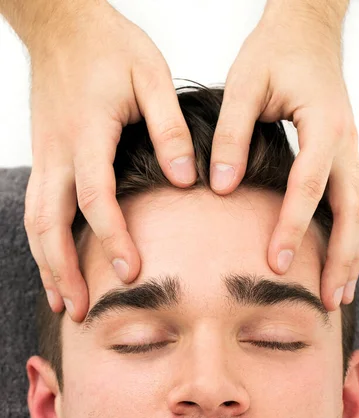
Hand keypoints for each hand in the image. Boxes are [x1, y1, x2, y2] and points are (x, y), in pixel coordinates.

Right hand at [24, 2, 196, 320]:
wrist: (63, 24)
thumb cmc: (110, 48)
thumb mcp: (152, 78)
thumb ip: (169, 130)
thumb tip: (185, 180)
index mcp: (88, 132)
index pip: (95, 196)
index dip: (112, 238)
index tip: (131, 273)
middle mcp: (58, 151)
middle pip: (49, 222)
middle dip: (63, 270)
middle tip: (79, 311)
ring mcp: (45, 156)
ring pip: (35, 221)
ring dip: (47, 265)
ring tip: (63, 303)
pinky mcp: (44, 157)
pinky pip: (35, 209)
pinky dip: (43, 243)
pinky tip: (55, 265)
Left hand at [210, 5, 358, 310]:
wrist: (307, 31)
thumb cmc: (275, 53)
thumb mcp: (245, 83)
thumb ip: (232, 134)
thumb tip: (223, 186)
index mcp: (323, 123)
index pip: (309, 185)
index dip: (292, 226)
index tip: (274, 263)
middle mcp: (345, 142)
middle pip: (353, 209)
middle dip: (341, 257)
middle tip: (326, 300)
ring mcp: (349, 151)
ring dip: (352, 255)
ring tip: (337, 295)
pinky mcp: (343, 158)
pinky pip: (352, 204)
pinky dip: (348, 237)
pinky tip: (337, 263)